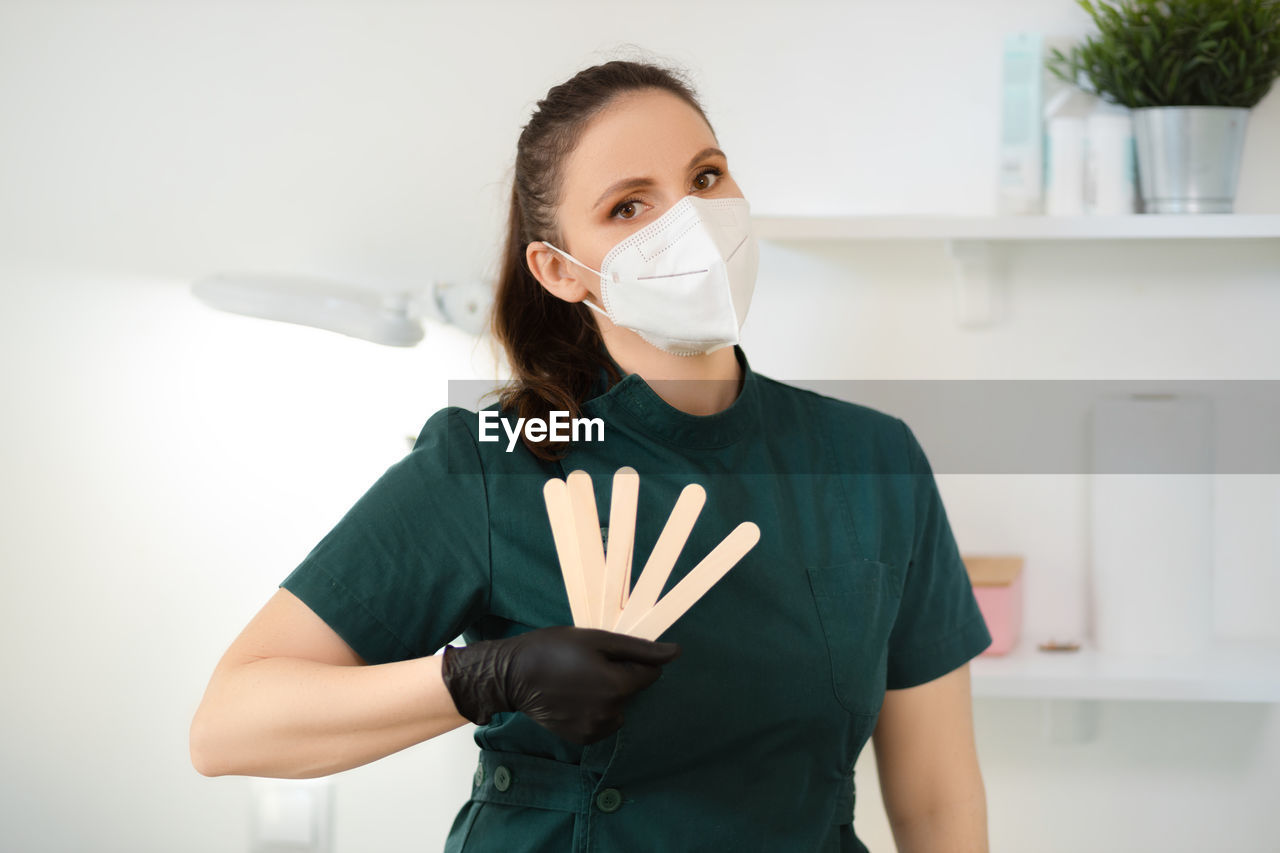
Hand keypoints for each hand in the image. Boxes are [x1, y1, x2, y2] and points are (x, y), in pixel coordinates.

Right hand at [441, 625, 680, 744]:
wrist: (513, 675)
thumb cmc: (554, 649)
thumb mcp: (597, 640)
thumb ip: (640, 649)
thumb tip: (676, 653)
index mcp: (619, 686)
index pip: (650, 674)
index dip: (632, 660)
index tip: (606, 654)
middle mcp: (612, 713)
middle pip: (632, 691)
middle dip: (618, 677)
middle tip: (587, 664)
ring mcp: (596, 729)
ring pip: (618, 708)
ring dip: (608, 696)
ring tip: (578, 682)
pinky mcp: (582, 739)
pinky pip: (602, 723)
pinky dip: (595, 712)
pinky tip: (573, 698)